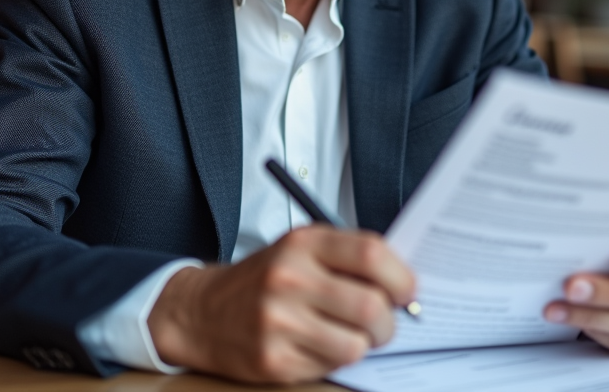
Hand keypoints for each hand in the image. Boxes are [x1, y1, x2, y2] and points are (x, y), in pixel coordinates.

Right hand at [147, 226, 415, 383]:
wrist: (201, 312)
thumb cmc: (265, 279)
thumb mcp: (301, 249)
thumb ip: (349, 258)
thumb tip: (407, 283)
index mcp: (303, 243)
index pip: (370, 253)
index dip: (400, 277)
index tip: (407, 291)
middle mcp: (289, 278)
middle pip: (370, 306)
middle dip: (388, 322)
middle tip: (384, 323)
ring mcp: (278, 321)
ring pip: (355, 345)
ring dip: (363, 345)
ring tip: (350, 335)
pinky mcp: (273, 359)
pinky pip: (330, 366)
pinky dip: (334, 359)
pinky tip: (318, 345)